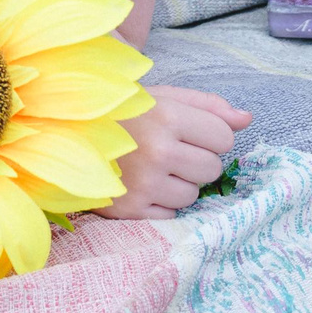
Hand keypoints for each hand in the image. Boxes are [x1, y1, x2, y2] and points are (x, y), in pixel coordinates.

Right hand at [95, 87, 251, 219]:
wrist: (64, 132)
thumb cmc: (122, 113)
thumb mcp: (163, 97)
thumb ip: (208, 106)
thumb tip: (247, 119)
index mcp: (167, 117)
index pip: (224, 138)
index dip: (211, 136)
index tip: (188, 132)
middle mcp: (157, 151)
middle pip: (212, 170)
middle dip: (197, 162)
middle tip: (170, 151)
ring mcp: (142, 183)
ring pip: (192, 196)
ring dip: (179, 184)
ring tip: (153, 168)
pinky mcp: (129, 209)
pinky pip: (170, 215)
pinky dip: (160, 204)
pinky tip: (141, 185)